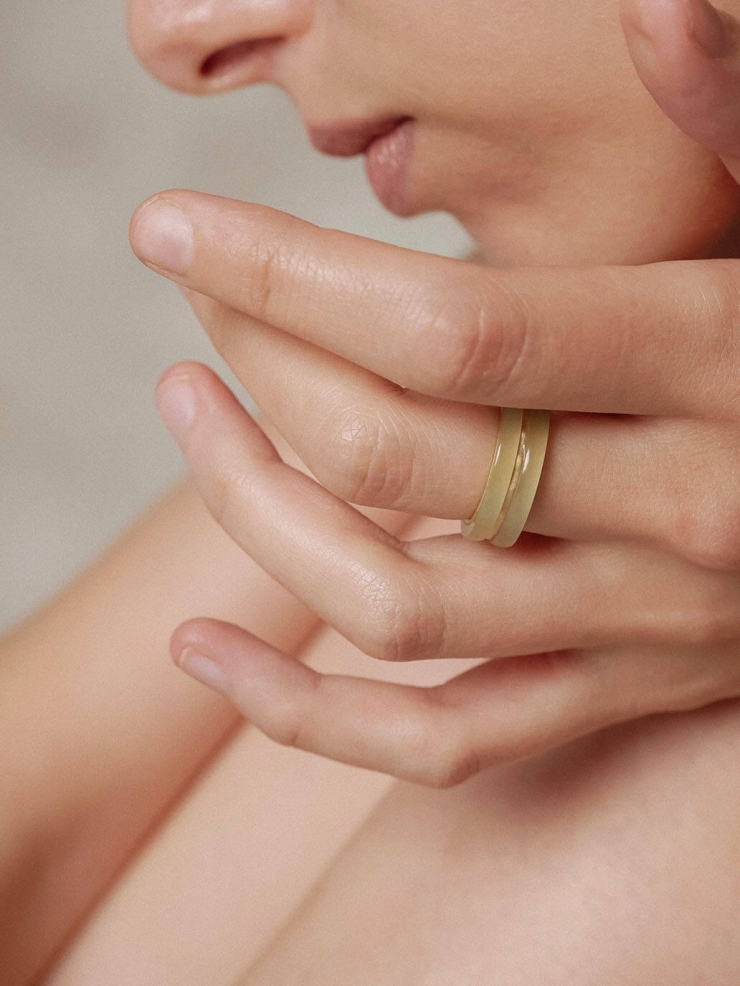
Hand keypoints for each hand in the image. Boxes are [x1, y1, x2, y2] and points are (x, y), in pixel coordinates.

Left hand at [129, 0, 739, 786]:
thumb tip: (652, 6)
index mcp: (716, 363)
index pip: (452, 329)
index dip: (286, 275)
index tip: (171, 229)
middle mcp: (674, 509)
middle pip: (399, 456)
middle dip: (261, 362)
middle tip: (197, 298)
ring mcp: (642, 625)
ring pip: (398, 606)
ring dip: (256, 515)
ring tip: (188, 414)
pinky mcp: (618, 695)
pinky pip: (442, 741)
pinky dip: (310, 718)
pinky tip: (205, 652)